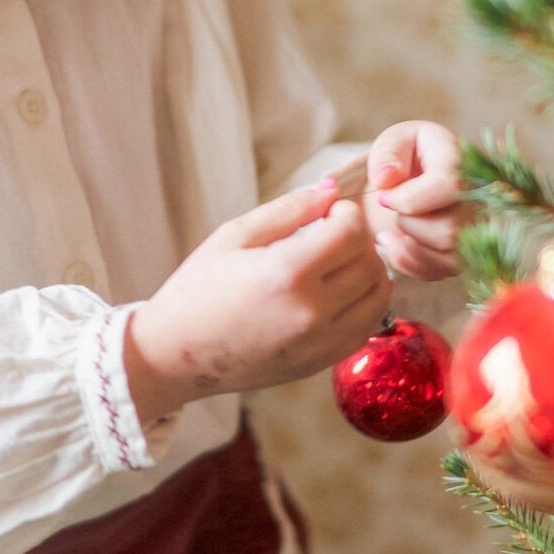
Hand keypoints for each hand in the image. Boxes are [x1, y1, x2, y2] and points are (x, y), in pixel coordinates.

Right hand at [125, 179, 391, 419]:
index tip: (329, 212)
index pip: (352, 231)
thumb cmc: (197, 290)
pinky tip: (338, 294)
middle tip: (335, 235)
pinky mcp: (319, 363)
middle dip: (360, 241)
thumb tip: (331, 190)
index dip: (346, 213)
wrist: (174, 355)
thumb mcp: (234, 236)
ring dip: (369, 273)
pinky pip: (366, 328)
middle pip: (370, 263)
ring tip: (340, 264)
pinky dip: (363, 306)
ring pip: (379, 298)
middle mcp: (310, 312)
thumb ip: (289, 210)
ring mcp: (319, 344)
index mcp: (286, 273)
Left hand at [364, 121, 473, 281]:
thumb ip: (387, 153)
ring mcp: (479, 229)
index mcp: (463, 161)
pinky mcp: (467, 254)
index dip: (409, 199)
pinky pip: (439, 272)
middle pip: (449, 229)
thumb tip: (385, 180)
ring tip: (394, 224)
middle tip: (395, 208)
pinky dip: (410, 261)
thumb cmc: (410, 153)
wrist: (426, 170)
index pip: (450, 186)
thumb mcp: (395, 140)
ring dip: (409, 244)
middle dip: (409, 223)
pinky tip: (399, 241)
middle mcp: (482, 198)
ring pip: (447, 257)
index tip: (384, 197)